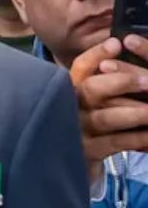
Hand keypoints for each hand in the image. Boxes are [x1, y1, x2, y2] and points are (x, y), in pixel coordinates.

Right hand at [70, 35, 147, 180]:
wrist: (68, 163)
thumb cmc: (86, 125)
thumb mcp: (87, 102)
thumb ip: (101, 82)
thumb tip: (121, 48)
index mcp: (70, 90)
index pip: (80, 67)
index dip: (97, 55)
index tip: (118, 43)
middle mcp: (69, 108)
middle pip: (91, 89)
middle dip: (121, 82)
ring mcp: (76, 131)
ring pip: (106, 118)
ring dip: (135, 113)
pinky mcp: (87, 152)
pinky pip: (116, 142)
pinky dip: (138, 138)